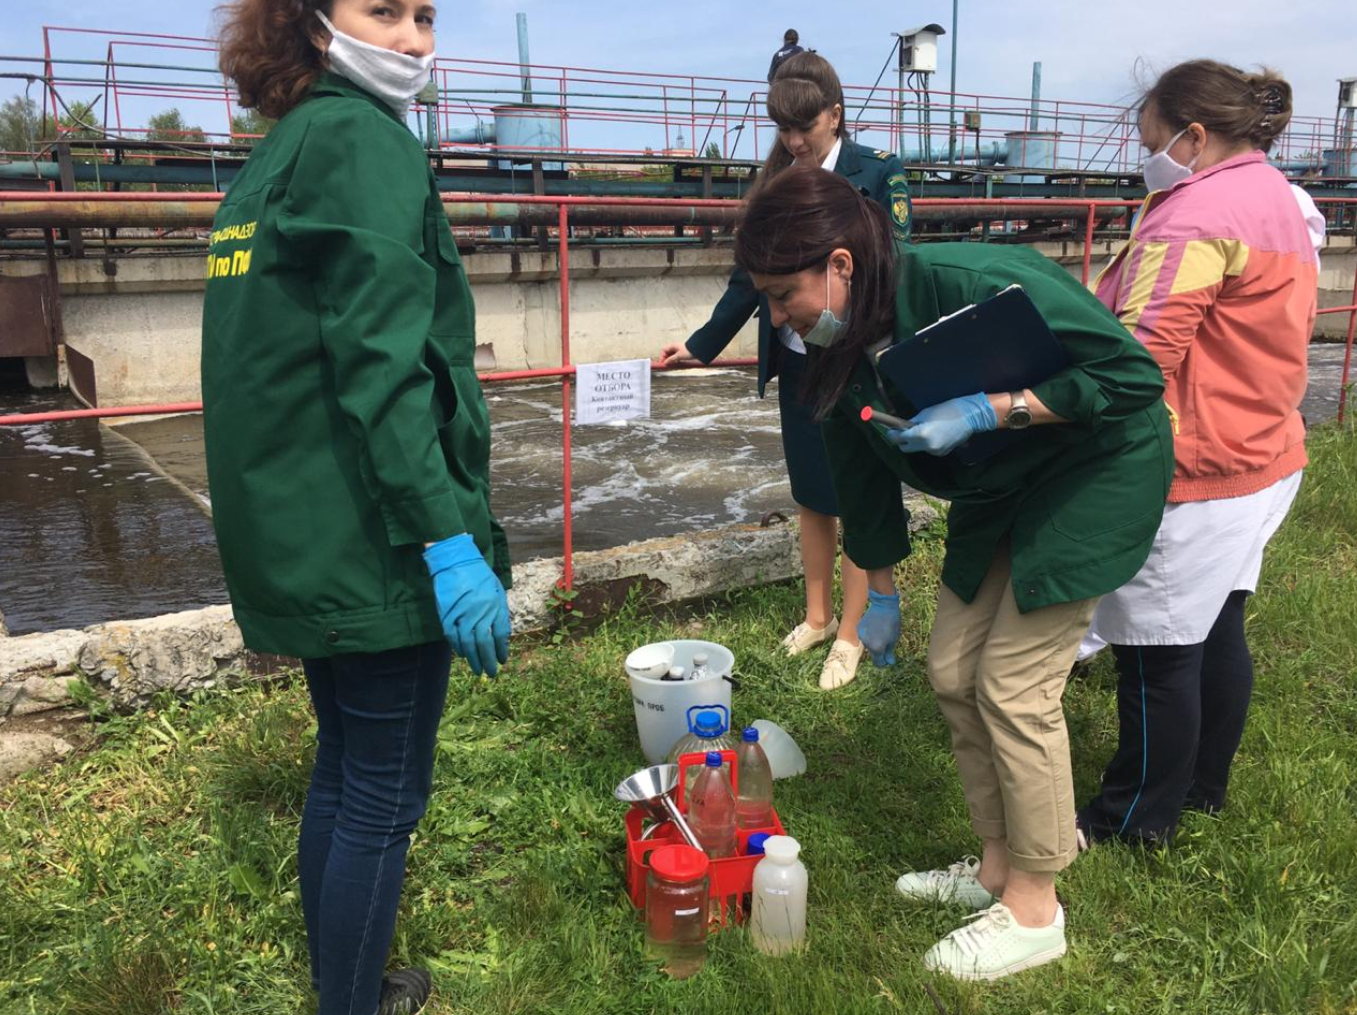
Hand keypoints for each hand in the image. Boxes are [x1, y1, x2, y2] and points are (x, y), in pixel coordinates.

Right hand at [423, 534, 511, 676]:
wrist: (455, 561)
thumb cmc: (479, 574)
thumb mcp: (496, 589)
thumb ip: (499, 611)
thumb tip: (500, 634)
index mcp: (494, 606)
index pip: (500, 635)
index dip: (501, 650)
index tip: (502, 660)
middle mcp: (480, 612)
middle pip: (484, 644)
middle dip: (488, 661)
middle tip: (490, 673)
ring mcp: (462, 614)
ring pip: (468, 644)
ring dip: (473, 659)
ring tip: (478, 670)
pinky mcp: (447, 614)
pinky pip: (452, 636)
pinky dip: (458, 647)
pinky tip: (463, 654)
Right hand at [658, 343, 695, 367]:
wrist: (698, 349)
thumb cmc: (689, 350)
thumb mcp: (678, 356)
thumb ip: (671, 359)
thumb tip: (665, 362)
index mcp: (672, 346)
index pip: (664, 350)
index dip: (662, 357)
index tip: (662, 363)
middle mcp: (674, 347)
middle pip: (667, 352)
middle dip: (665, 359)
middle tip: (666, 365)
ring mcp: (678, 349)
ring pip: (671, 355)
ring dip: (670, 360)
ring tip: (670, 365)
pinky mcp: (682, 352)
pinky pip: (675, 356)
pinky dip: (674, 360)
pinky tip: (675, 363)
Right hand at [857, 589, 901, 666]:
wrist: (883, 606)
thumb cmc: (892, 623)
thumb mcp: (894, 639)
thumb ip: (889, 652)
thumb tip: (889, 662)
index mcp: (877, 648)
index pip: (878, 662)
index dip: (884, 662)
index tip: (888, 658)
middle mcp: (867, 644)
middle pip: (873, 653)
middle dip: (880, 651)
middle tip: (887, 642)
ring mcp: (861, 636)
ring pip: (869, 644)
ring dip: (874, 642)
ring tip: (882, 632)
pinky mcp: (859, 629)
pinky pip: (865, 636)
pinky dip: (870, 635)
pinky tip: (875, 627)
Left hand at [885, 392, 997, 456]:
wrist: (971, 416)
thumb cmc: (947, 410)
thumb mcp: (925, 413)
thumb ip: (912, 423)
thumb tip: (901, 427)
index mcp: (920, 435)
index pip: (898, 439)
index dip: (892, 434)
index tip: (891, 429)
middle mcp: (926, 446)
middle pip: (905, 448)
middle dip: (901, 440)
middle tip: (902, 431)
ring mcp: (935, 452)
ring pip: (917, 449)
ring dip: (915, 442)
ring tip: (922, 429)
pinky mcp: (942, 453)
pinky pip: (928, 449)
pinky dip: (926, 443)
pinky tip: (934, 433)